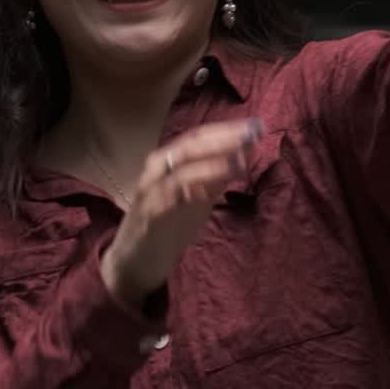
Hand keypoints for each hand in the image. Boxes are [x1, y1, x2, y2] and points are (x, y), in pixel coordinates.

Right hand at [101, 117, 263, 309]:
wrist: (134, 262)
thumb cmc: (166, 226)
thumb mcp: (196, 198)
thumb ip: (214, 178)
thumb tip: (244, 154)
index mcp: (168, 163)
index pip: (197, 137)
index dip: (227, 130)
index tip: (256, 126)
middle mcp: (156, 171)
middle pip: (189, 146)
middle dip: (223, 139)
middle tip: (252, 135)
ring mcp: (150, 193)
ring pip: (180, 170)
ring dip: (212, 163)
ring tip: (240, 160)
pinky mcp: (147, 218)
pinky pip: (168, 199)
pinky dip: (190, 190)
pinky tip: (211, 189)